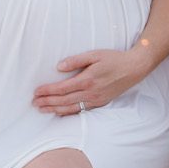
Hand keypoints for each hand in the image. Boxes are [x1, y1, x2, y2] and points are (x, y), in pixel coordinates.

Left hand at [33, 48, 150, 115]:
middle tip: (34, 103)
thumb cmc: (114, 59)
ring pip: (71, 108)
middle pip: (63, 101)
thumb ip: (76, 61)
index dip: (47, 91)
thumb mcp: (94, 54)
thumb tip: (59, 67)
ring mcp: (96, 100)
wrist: (134, 68)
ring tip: (42, 110)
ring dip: (55, 110)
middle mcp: (90, 93)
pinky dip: (68, 113)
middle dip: (47, 102)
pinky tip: (60, 113)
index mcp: (87, 80)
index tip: (36, 92)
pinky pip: (81, 111)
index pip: (62, 88)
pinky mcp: (100, 103)